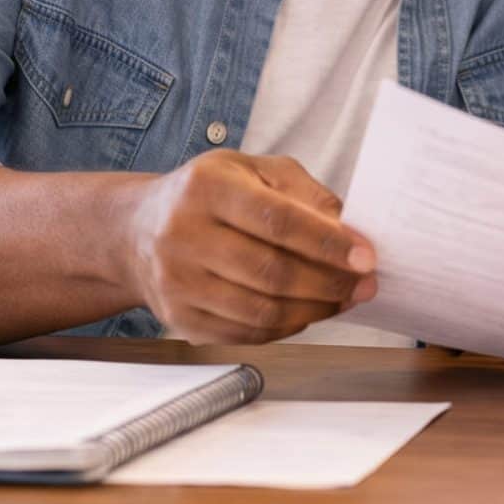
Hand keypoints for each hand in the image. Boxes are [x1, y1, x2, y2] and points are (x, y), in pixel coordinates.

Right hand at [117, 150, 377, 343]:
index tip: (366, 256)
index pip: (277, 220)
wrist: (136, 231)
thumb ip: (302, 192)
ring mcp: (177, 282)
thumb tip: (348, 229)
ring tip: (344, 298)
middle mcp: (184, 234)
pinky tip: (307, 312)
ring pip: (261, 309)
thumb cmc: (208, 196)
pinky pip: (246, 333)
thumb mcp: (251, 171)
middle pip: (272, 272)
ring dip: (315, 309)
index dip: (327, 243)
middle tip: (366, 283)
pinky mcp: (179, 318)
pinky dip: (286, 327)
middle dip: (330, 282)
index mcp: (207, 187)